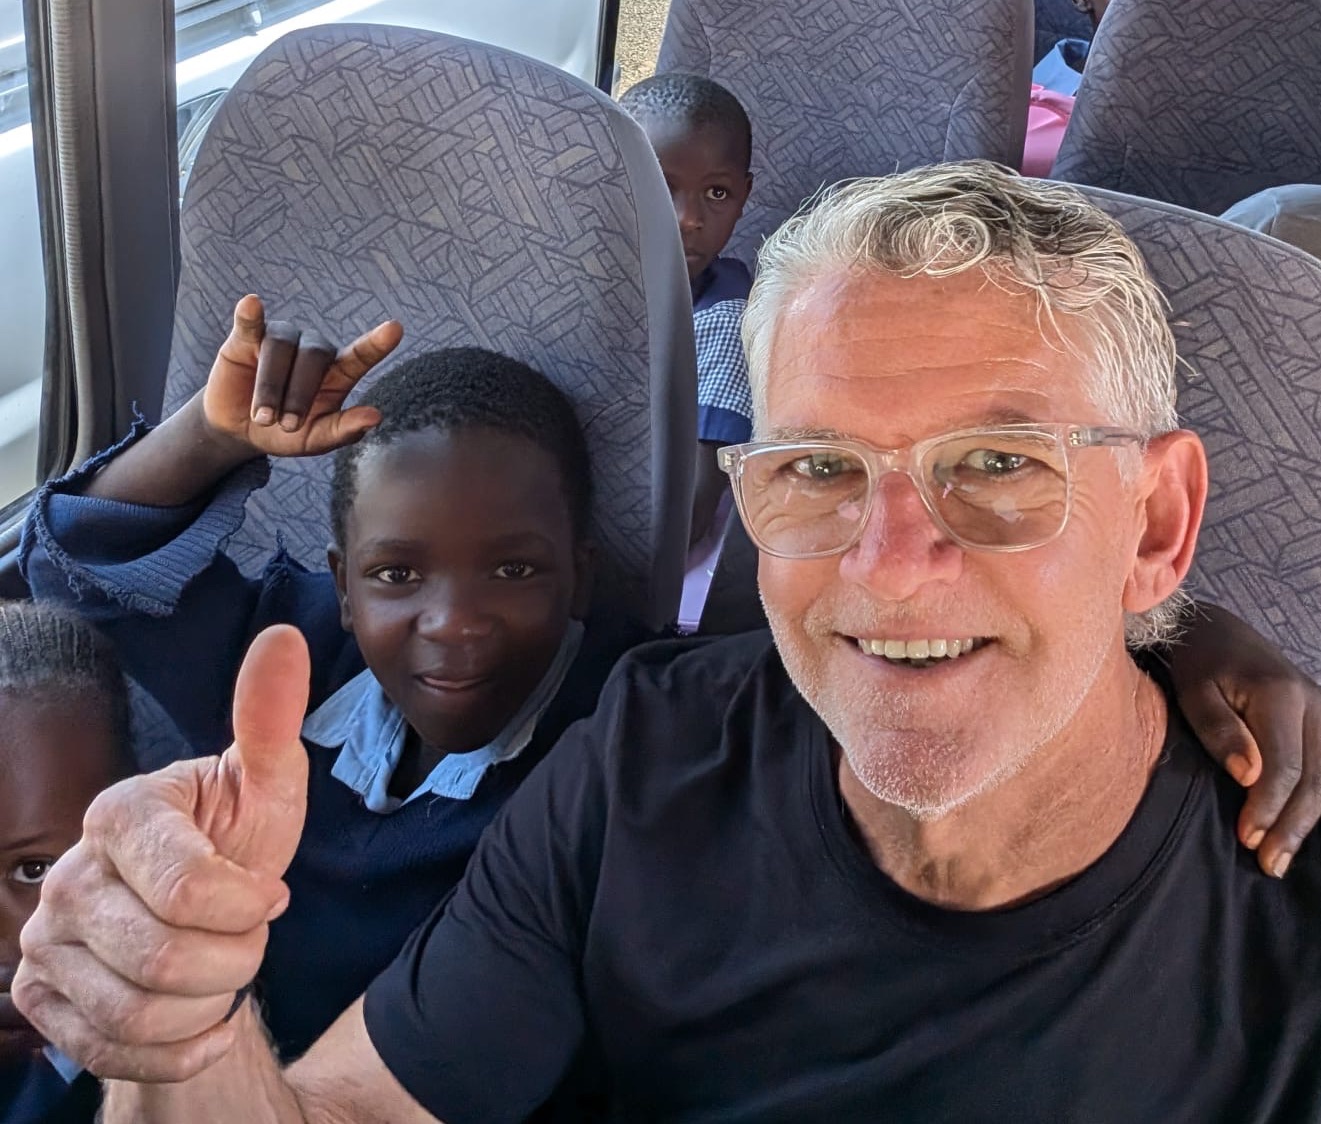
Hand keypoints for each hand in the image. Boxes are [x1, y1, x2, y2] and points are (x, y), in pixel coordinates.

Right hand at [12, 626, 311, 1081]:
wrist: (199, 918)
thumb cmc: (236, 841)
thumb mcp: (266, 786)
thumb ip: (270, 718)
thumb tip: (285, 639)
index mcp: (120, 814)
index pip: (187, 888)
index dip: (247, 905)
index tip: (271, 896)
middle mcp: (67, 877)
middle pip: (162, 959)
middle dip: (234, 959)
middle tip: (247, 937)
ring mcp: (44, 944)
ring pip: (139, 1014)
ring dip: (208, 1003)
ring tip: (221, 970)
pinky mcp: (41, 1000)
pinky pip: (113, 1053)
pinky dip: (178, 1049)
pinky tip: (204, 1020)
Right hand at [202, 294, 402, 457]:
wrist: (242, 432)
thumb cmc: (288, 434)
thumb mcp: (317, 440)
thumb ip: (345, 430)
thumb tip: (376, 416)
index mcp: (338, 373)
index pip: (361, 355)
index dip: (377, 343)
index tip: (396, 328)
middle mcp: (313, 349)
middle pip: (313, 357)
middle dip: (299, 395)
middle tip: (287, 426)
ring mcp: (282, 339)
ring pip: (280, 348)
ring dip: (271, 388)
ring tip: (264, 418)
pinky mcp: (247, 338)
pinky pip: (250, 323)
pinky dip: (250, 315)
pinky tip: (252, 304)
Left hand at [1168, 602, 1320, 877]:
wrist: (1216, 632)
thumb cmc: (1198, 663)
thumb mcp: (1194, 691)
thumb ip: (1220, 730)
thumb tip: (1248, 776)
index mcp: (1281, 695)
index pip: (1285, 765)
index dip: (1268, 807)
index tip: (1247, 838)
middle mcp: (1313, 704)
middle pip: (1314, 778)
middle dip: (1291, 825)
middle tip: (1268, 864)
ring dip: (1307, 821)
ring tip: (1280, 859)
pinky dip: (1314, 802)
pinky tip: (1297, 830)